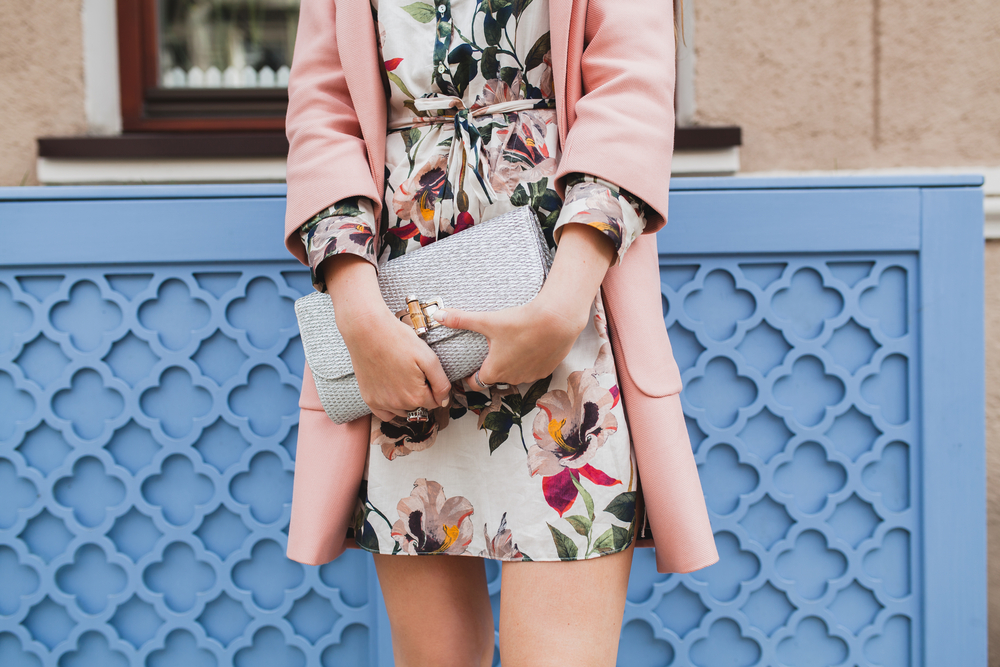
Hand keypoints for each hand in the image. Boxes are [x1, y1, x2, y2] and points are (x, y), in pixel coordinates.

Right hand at [322, 255, 450, 421]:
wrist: (364, 327)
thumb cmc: (399, 336)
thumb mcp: (427, 356)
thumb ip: (440, 381)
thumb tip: (445, 400)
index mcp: (416, 396)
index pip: (437, 403)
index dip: (439, 388)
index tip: (435, 373)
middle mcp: (398, 405)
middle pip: (420, 408)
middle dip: (424, 393)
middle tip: (419, 371)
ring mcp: (380, 404)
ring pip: (403, 411)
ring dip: (407, 399)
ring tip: (405, 374)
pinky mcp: (368, 399)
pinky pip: (384, 412)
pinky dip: (390, 403)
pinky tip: (392, 383)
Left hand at [432, 295, 586, 386]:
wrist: (556, 321)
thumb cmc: (520, 322)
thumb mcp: (487, 320)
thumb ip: (461, 320)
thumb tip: (437, 315)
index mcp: (493, 371)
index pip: (475, 383)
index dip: (469, 376)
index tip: (468, 367)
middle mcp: (511, 379)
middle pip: (495, 377)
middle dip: (491, 366)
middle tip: (491, 349)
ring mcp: (530, 377)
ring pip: (514, 374)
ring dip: (511, 364)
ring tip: (511, 345)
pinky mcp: (546, 371)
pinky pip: (532, 370)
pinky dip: (528, 361)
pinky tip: (529, 345)